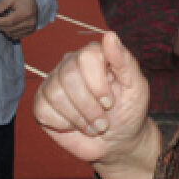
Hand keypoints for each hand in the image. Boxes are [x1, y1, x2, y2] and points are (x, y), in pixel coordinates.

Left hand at [0, 0, 37, 40]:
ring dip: (4, 29)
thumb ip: (1, 5)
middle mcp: (30, 23)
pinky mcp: (30, 32)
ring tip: (2, 21)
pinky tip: (8, 25)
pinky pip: (16, 36)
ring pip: (12, 34)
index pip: (9, 22)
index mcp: (25, 13)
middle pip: (9, 29)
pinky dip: (10, 32)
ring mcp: (31, 29)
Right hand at [33, 32, 151, 166]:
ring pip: (55, 93)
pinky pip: (43, 108)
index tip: (109, 102)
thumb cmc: (128, 112)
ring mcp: (54, 82)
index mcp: (94, 54)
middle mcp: (71, 63)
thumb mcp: (136, 88)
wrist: (116, 143)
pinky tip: (74, 125)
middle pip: (69, 75)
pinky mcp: (42, 102)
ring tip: (92, 126)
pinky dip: (62, 124)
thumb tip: (110, 35)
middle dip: (88, 106)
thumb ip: (124, 61)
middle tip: (102, 121)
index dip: (97, 84)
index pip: (86, 57)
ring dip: (78, 118)